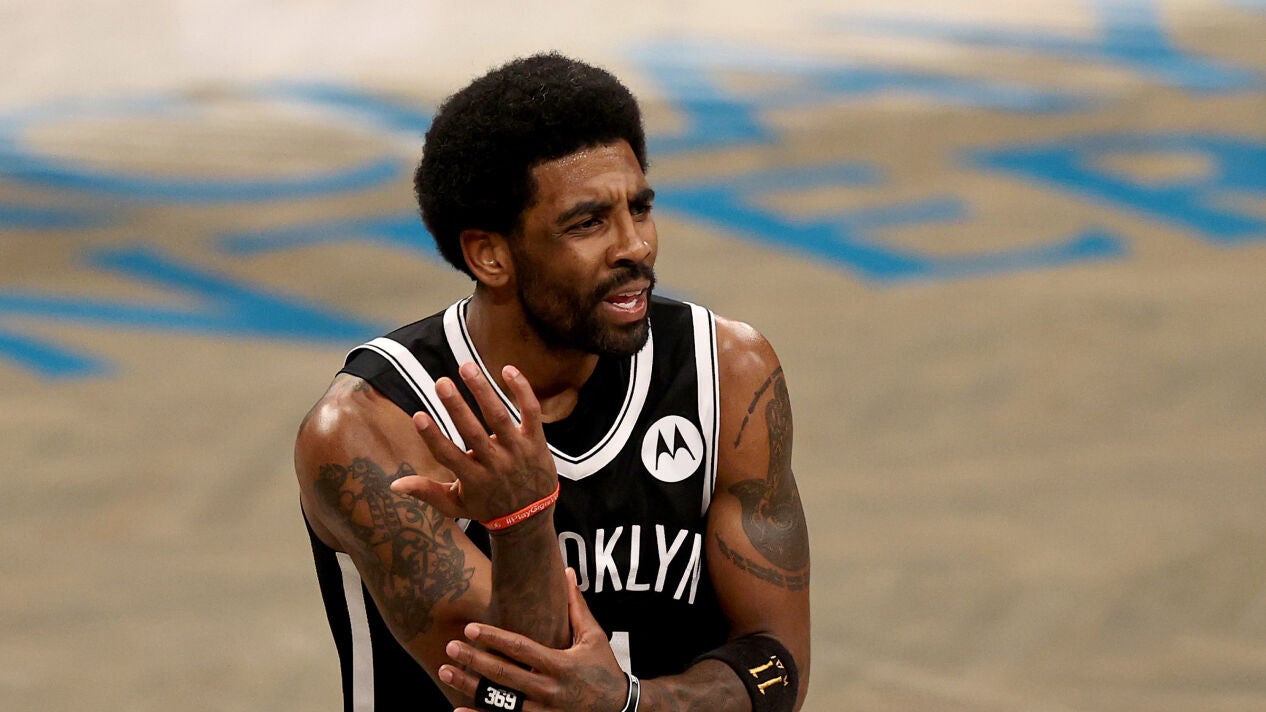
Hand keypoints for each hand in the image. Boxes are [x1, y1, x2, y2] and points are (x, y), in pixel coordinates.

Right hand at [390, 362, 557, 523]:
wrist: (530, 517)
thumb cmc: (487, 506)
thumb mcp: (455, 506)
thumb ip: (426, 492)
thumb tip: (393, 485)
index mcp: (472, 478)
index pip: (449, 455)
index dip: (433, 437)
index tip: (418, 415)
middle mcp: (495, 463)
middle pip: (473, 432)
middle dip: (456, 407)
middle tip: (441, 382)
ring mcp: (517, 450)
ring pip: (499, 417)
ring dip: (483, 391)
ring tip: (466, 367)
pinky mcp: (535, 440)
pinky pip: (531, 411)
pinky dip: (522, 391)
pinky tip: (507, 369)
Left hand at [440, 569, 629, 711]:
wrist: (619, 709)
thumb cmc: (603, 668)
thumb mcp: (594, 636)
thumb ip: (576, 606)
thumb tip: (566, 571)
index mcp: (562, 665)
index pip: (521, 649)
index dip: (494, 638)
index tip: (471, 628)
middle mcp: (550, 691)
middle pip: (504, 676)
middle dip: (474, 661)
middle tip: (450, 648)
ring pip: (499, 702)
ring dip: (470, 687)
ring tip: (446, 671)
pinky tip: (457, 710)